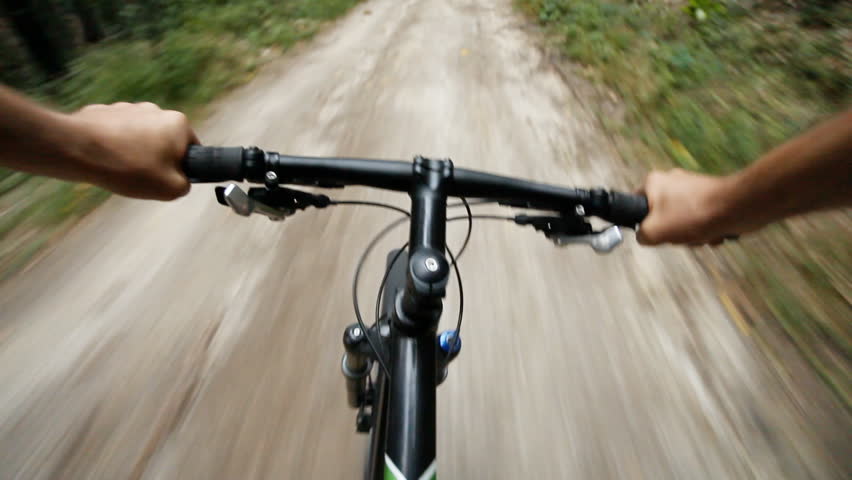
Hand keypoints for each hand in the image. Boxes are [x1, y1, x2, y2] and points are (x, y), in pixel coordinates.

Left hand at [69, 102, 196, 199]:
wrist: (78, 149)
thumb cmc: (130, 168)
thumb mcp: (171, 189)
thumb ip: (185, 184)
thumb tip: (181, 180)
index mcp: (178, 123)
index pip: (191, 148)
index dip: (181, 167)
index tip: (165, 178)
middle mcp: (156, 109)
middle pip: (164, 141)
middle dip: (156, 157)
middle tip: (142, 176)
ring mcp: (128, 107)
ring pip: (139, 136)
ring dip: (134, 151)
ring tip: (120, 168)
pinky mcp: (104, 111)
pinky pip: (115, 132)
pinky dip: (113, 145)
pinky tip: (103, 159)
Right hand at [637, 168, 737, 245]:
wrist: (737, 207)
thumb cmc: (691, 216)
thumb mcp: (654, 231)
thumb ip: (641, 235)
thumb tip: (644, 237)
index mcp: (654, 182)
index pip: (636, 205)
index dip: (643, 223)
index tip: (656, 231)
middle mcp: (672, 181)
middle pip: (661, 217)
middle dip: (673, 233)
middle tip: (681, 235)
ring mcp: (692, 188)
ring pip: (681, 221)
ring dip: (690, 235)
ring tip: (700, 234)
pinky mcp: (710, 197)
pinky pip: (698, 219)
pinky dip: (704, 230)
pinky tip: (712, 232)